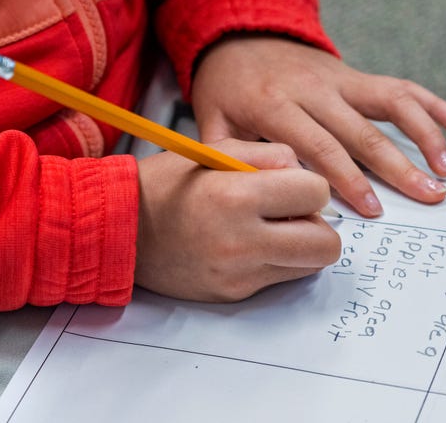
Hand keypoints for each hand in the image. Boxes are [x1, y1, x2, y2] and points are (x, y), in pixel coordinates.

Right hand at [134, 138, 340, 301]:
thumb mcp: (213, 151)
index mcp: (236, 196)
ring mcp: (238, 275)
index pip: (316, 194)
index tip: (291, 184)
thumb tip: (302, 171)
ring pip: (309, 266)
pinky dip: (276, 261)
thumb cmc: (164, 185)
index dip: (309, 185)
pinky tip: (248, 246)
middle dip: (317, 224)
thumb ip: (266, 154)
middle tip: (292, 213)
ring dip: (301, 246)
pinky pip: (279, 279)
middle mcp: (241, 242)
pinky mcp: (233, 294)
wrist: (119, 231)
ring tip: (270, 229)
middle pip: (326, 245)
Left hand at [191, 34, 445, 216]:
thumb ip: (232, 157)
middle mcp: (313, 89)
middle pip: (362, 131)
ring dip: (423, 136)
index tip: (374, 209)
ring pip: (390, 104)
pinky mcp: (353, 75)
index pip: (320, 147)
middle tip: (426, 196)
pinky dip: (430, 104)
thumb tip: (261, 190)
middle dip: (398, 168)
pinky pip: (398, 86)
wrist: (239, 39)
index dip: (349, 179)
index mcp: (276, 105)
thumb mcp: (213, 123)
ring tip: (444, 170)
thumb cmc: (228, 88)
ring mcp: (338, 79)